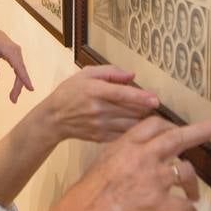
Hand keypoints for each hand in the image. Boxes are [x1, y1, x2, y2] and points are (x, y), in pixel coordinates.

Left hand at [0, 25, 33, 102]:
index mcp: (10, 50)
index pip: (19, 66)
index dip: (24, 78)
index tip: (30, 88)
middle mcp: (16, 51)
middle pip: (20, 71)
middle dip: (19, 86)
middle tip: (13, 100)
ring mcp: (17, 54)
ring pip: (20, 71)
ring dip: (18, 84)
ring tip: (13, 98)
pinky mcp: (15, 56)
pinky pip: (18, 69)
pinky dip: (18, 79)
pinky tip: (16, 88)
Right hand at [32, 115, 210, 210]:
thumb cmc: (84, 197)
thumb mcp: (102, 166)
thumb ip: (123, 158)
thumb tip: (137, 161)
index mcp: (125, 145)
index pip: (154, 124)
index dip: (170, 126)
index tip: (180, 129)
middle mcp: (142, 157)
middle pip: (177, 137)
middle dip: (202, 131)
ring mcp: (152, 179)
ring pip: (185, 172)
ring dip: (194, 185)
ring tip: (193, 196)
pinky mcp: (159, 204)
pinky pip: (186, 208)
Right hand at [41, 65, 158, 144]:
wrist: (54, 118)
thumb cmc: (70, 92)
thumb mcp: (86, 74)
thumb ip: (110, 72)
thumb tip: (132, 75)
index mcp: (95, 91)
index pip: (121, 94)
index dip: (140, 97)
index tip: (156, 100)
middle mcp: (99, 109)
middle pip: (130, 111)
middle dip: (146, 109)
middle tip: (156, 106)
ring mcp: (100, 126)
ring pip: (130, 125)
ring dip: (143, 121)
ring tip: (152, 116)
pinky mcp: (102, 138)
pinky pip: (124, 135)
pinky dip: (134, 131)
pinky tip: (139, 127)